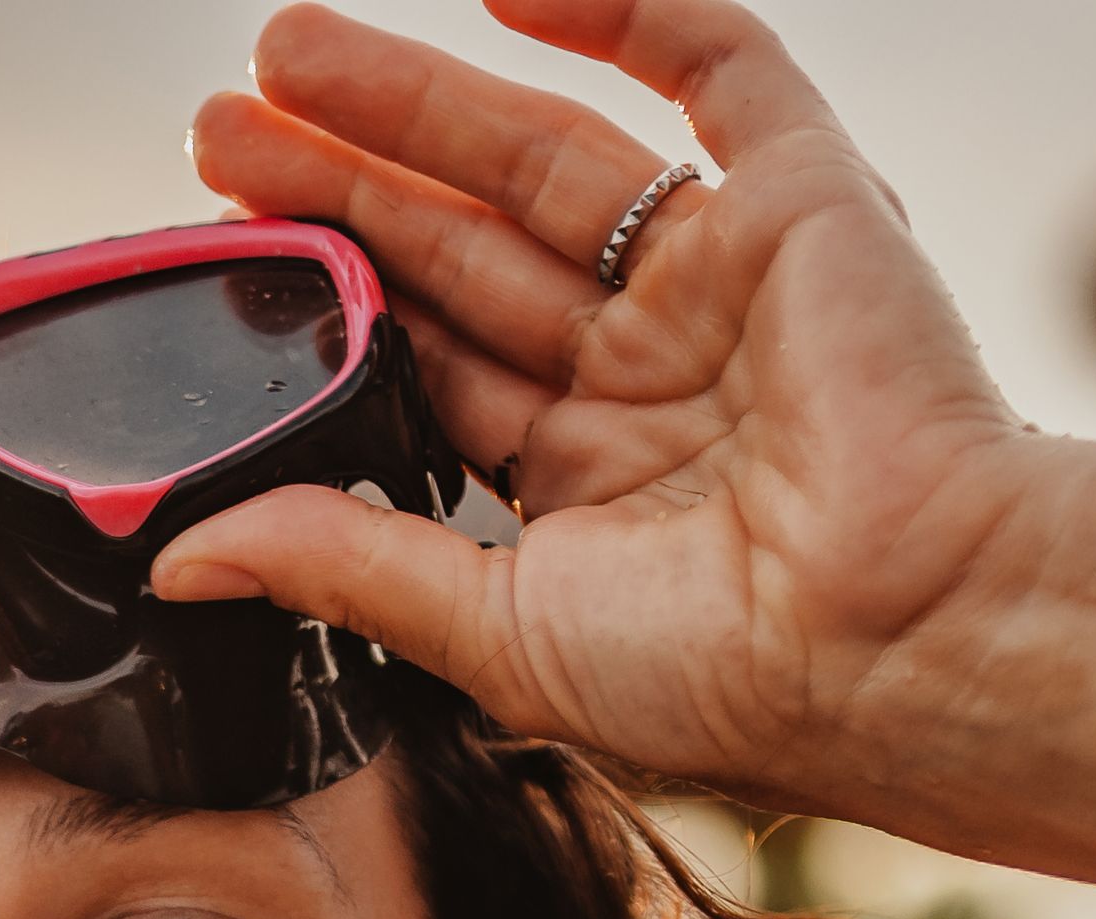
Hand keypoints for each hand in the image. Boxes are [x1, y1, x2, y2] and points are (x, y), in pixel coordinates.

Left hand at [157, 0, 1078, 817]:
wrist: (912, 633)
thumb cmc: (738, 674)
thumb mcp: (495, 631)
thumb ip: (345, 568)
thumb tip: (184, 560)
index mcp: (588, 480)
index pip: (433, 358)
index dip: (334, 300)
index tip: (224, 252)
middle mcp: (654, 372)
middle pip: (466, 246)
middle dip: (344, 181)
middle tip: (217, 128)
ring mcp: (727, 280)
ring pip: (551, 153)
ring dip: (418, 100)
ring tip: (284, 56)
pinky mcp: (807, 202)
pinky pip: (717, 70)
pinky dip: (625, 12)